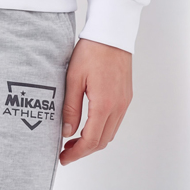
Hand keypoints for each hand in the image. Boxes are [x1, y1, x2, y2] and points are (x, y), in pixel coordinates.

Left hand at [59, 38, 131, 164]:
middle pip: (102, 141)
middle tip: (66, 151)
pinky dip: (102, 129)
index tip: (64, 157)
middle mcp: (118, 106)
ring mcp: (124, 101)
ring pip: (110, 132)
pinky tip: (89, 124)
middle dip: (84, 150)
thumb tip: (66, 131)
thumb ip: (70, 107)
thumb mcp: (73, 77)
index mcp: (104, 104)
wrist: (112, 32)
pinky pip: (115, 121)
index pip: (91, 140)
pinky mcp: (126, 96)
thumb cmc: (92, 50)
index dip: (76, 153)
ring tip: (75, 139)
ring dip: (94, 140)